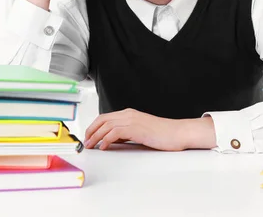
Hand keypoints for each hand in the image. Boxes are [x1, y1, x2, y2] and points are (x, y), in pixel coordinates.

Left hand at [83, 108, 216, 151]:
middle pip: (102, 119)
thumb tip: (112, 141)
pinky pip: (114, 133)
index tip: (88, 136)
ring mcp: (132, 120)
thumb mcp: (140, 132)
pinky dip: (106, 140)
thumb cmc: (162, 134)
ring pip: (106, 126)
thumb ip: (126, 134)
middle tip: (85, 142)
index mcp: (130, 114)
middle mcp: (129, 114)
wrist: (177, 133)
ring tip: (90, 146)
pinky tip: (103, 147)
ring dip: (95, 136)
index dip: (94, 126)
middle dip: (91, 131)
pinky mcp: (135, 128)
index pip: (106, 117)